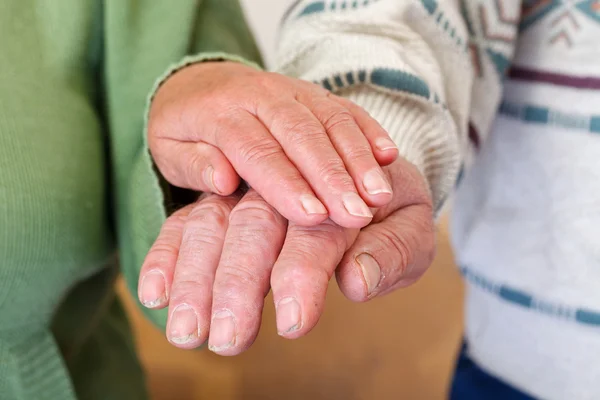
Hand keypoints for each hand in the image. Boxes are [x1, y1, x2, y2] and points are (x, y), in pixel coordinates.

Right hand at [137, 156, 434, 354]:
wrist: (368, 176)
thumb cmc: (391, 211)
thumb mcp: (410, 228)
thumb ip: (390, 252)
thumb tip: (355, 281)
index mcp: (339, 186)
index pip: (316, 232)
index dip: (303, 273)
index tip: (293, 321)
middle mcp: (287, 183)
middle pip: (255, 225)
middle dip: (239, 282)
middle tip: (227, 338)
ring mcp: (250, 190)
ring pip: (213, 223)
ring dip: (196, 277)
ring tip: (185, 332)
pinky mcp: (225, 204)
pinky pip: (189, 223)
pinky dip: (168, 255)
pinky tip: (154, 294)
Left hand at [148, 61, 398, 228]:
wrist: (200, 83)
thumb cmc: (186, 128)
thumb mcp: (169, 148)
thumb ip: (193, 163)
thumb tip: (223, 179)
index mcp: (220, 111)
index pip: (256, 150)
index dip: (286, 183)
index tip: (313, 217)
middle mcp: (262, 94)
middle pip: (301, 134)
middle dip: (332, 176)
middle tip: (356, 214)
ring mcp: (293, 91)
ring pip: (330, 119)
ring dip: (358, 159)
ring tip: (378, 197)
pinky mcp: (315, 94)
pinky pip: (346, 108)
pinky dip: (369, 130)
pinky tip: (388, 156)